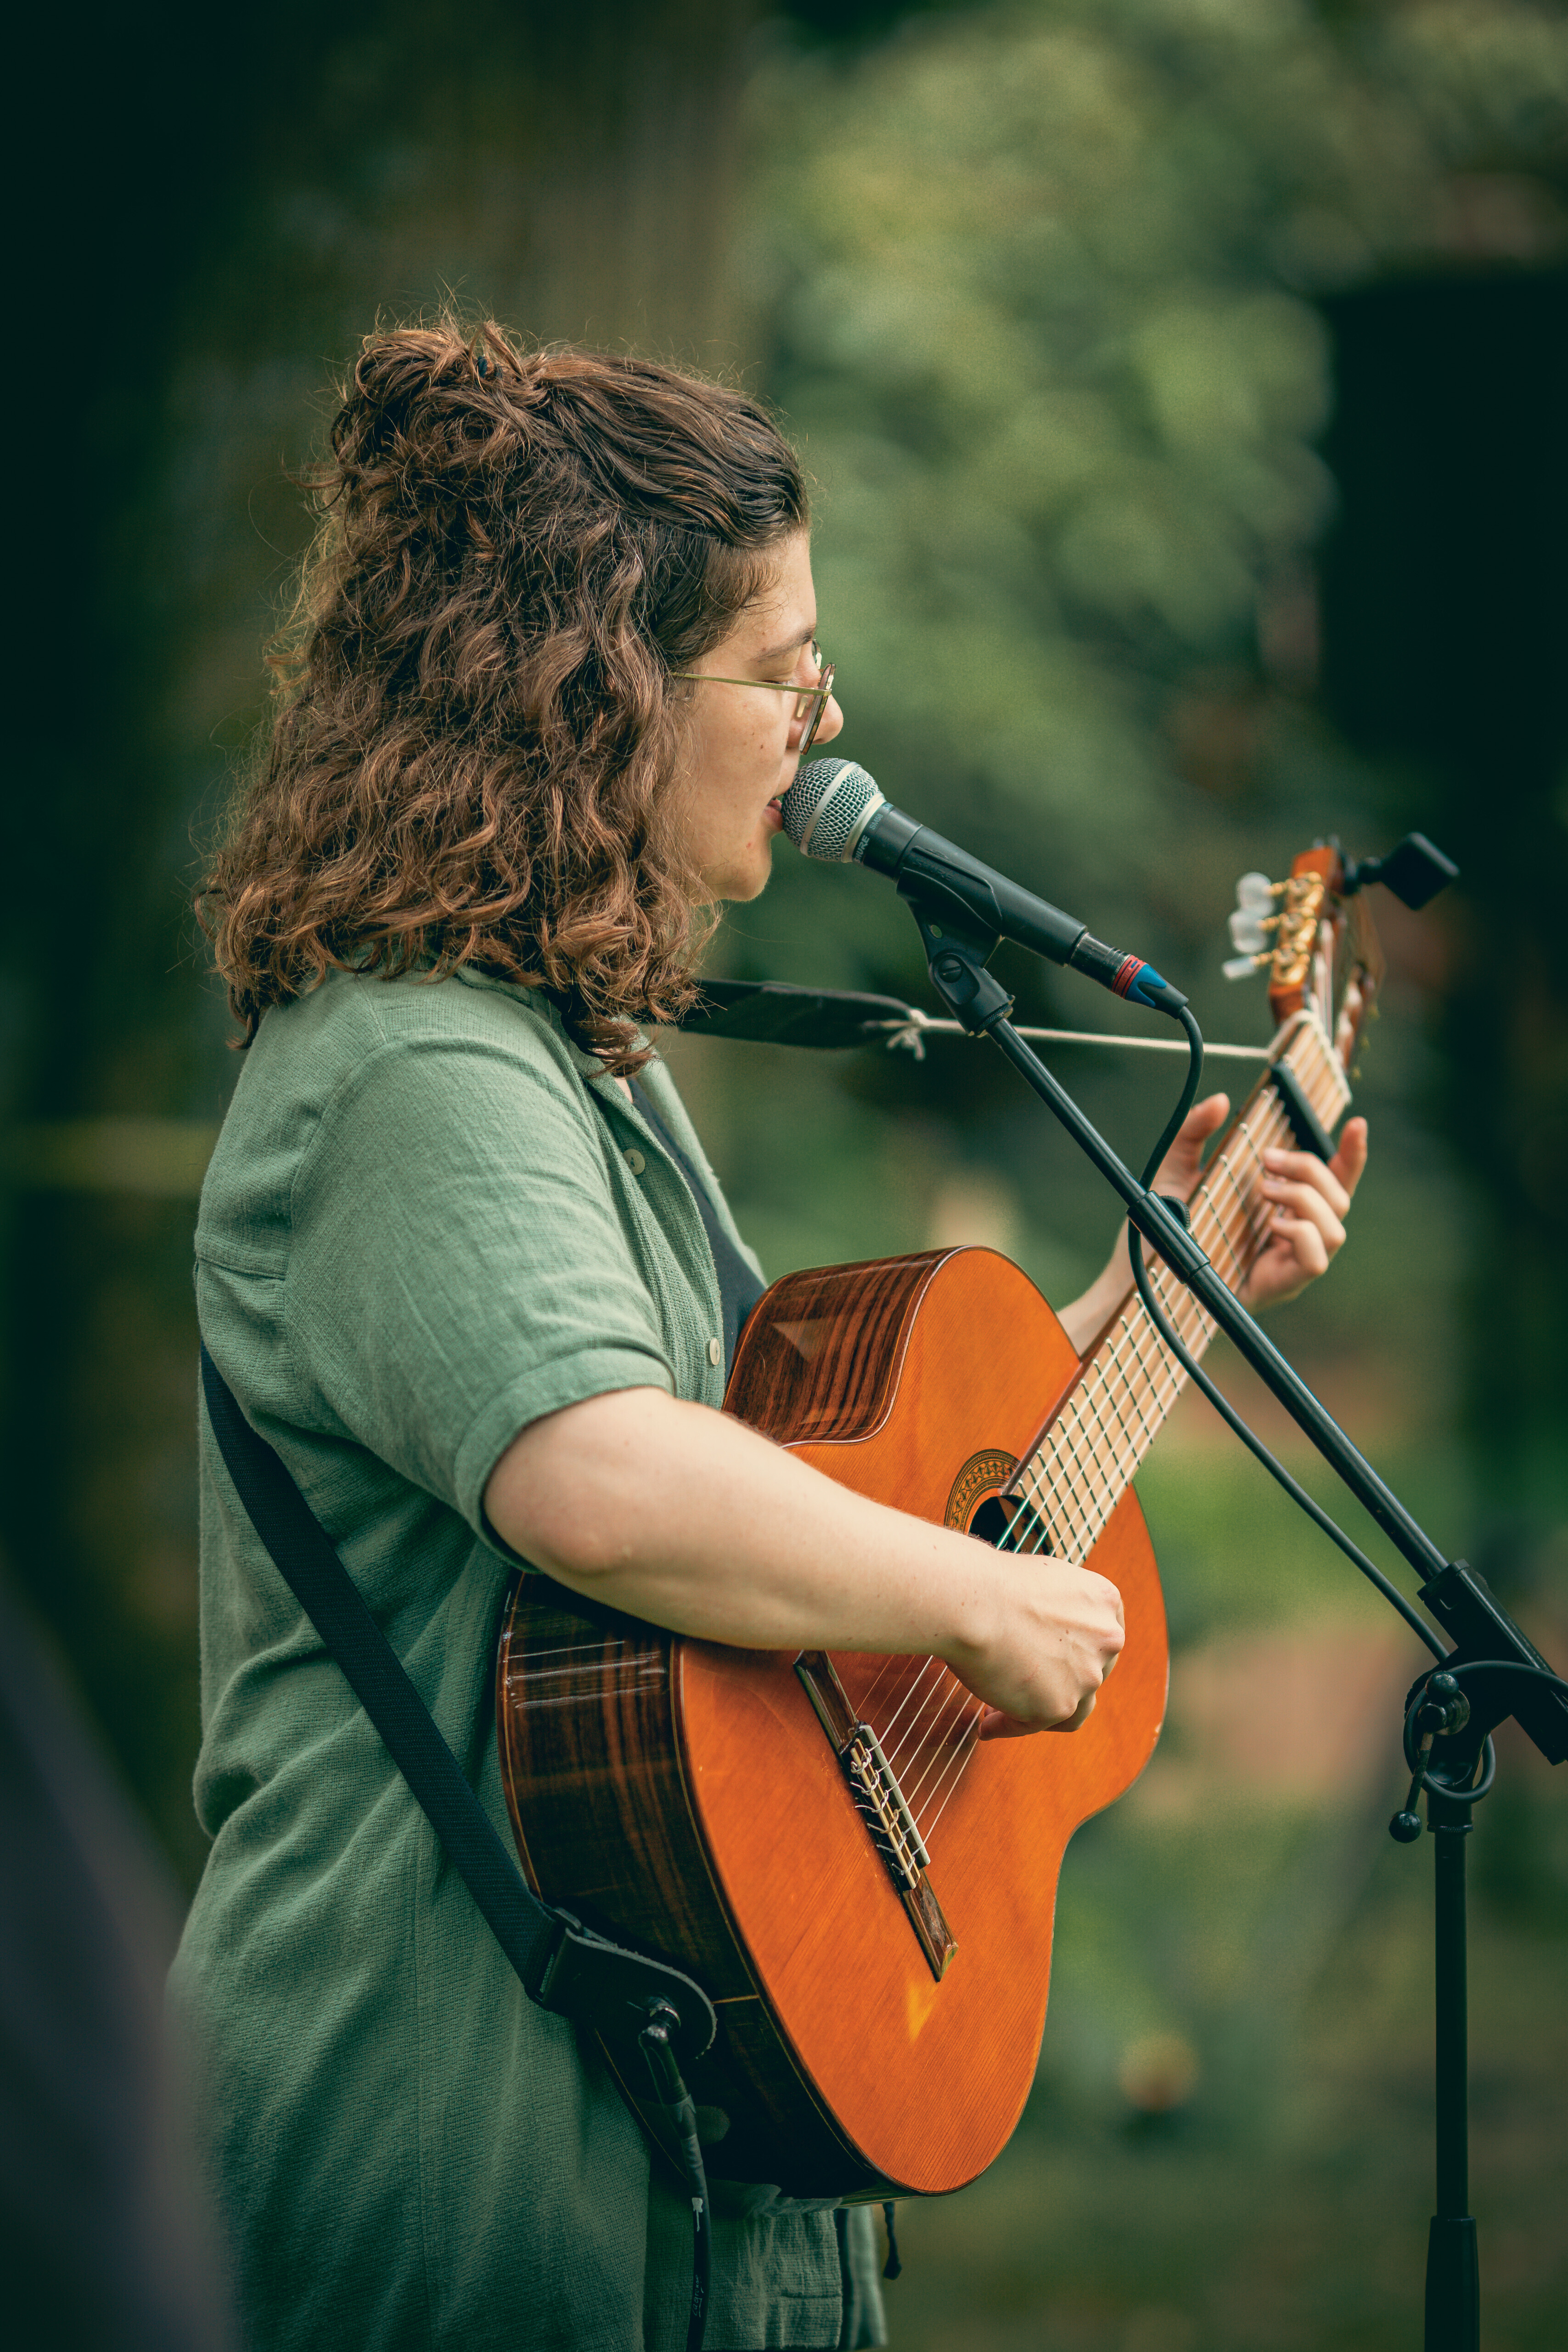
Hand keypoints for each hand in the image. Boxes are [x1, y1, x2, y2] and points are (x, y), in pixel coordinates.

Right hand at [949, 1550, 1125, 1741]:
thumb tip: (1043, 1633)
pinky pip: (1034, 1725)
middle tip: (1022, 1683)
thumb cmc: (988, 1584)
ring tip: (998, 1710)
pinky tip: (987, 1726)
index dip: (1074, 1652)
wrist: (968, 1602)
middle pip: (1088, 1672)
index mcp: (1104, 1600)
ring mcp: (1087, 1675)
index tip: (1051, 1660)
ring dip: (1038, 1710)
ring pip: (1070, 1706)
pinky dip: (1009, 1726)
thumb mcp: (1040, 1579)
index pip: (1100, 1636)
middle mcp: (1106, 1639)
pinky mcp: (1059, 1705)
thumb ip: (1057, 1607)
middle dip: (1057, 1681)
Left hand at [1056, 1097, 1369, 1352]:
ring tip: (1264, 1191)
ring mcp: (1289, 1263)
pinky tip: (1272, 1226)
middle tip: (1267, 1161)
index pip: (1333, 1182)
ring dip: (1305, 1199)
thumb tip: (1221, 1101)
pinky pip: (1317, 1260)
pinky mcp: (1280, 1286)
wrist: (1138, 1272)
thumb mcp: (1175, 1170)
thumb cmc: (1160, 1227)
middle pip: (1340, 1198)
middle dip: (1311, 1168)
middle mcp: (1292, 1236)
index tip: (1357, 1124)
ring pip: (1337, 1228)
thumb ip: (1195, 1132)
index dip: (1353, 1155)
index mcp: (1281, 1208)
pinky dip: (1301, 1234)